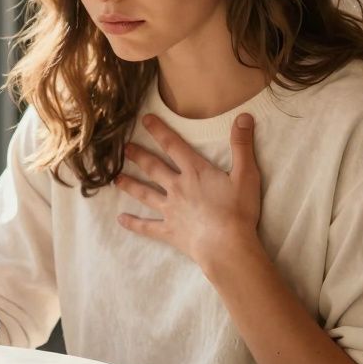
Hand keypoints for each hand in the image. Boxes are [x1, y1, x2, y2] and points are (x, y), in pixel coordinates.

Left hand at [114, 113, 261, 265]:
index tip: (144, 120)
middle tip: (123, 148)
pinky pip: (147, 227)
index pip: (173, 145)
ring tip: (116, 179)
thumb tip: (244, 117)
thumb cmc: (238, 211)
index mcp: (195, 172)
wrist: (226, 246)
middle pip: (154, 168)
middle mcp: (177, 187)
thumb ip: (242, 146)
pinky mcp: (169, 231)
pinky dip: (133, 223)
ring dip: (130, 185)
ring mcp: (170, 210)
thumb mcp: (246, 175)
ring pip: (145, 194)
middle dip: (138, 156)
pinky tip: (121, 220)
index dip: (159, 130)